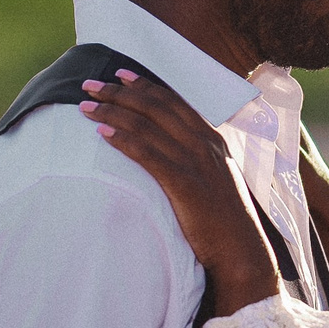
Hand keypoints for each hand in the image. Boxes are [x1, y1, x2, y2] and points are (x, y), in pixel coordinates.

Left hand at [78, 71, 279, 315]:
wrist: (243, 251)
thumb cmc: (226, 222)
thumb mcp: (215, 181)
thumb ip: (197, 162)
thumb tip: (174, 154)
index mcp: (212, 139)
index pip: (174, 101)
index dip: (145, 86)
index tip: (120, 76)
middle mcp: (203, 144)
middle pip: (155, 106)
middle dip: (119, 92)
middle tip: (90, 85)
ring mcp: (195, 162)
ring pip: (147, 125)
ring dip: (112, 111)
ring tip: (85, 107)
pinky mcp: (184, 184)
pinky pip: (148, 154)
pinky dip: (123, 139)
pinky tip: (103, 133)